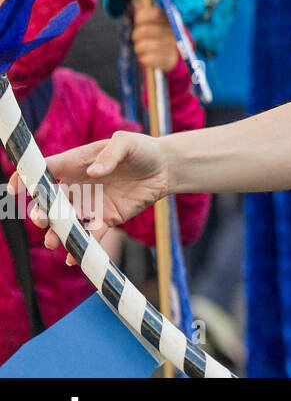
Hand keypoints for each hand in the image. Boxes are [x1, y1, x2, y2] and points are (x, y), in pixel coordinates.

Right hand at [7, 130, 169, 264]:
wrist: (164, 168)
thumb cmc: (141, 149)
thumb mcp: (127, 142)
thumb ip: (110, 153)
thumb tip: (94, 172)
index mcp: (74, 163)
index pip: (42, 170)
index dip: (25, 178)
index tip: (14, 189)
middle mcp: (77, 186)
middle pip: (49, 202)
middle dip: (41, 213)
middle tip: (42, 219)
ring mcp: (89, 204)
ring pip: (65, 222)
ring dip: (57, 233)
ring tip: (52, 243)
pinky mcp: (106, 218)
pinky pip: (90, 234)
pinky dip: (82, 246)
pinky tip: (76, 257)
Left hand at [132, 6, 178, 71]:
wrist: (174, 54)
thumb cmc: (161, 35)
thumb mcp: (155, 23)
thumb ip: (146, 14)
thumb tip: (138, 6)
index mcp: (169, 20)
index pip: (155, 13)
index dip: (142, 16)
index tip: (138, 20)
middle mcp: (172, 32)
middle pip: (144, 31)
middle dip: (137, 34)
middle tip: (137, 37)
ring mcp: (171, 46)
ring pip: (143, 46)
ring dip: (139, 47)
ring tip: (142, 47)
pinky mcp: (168, 60)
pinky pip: (148, 59)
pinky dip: (144, 58)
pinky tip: (146, 57)